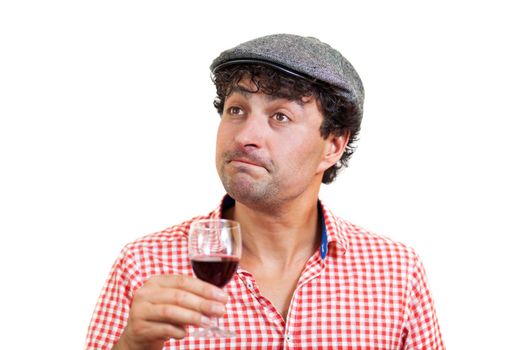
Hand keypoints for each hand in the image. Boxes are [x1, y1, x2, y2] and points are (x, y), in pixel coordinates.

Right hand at [112, 275, 228, 349]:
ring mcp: (140, 310)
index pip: (183, 281)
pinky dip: (178, 332)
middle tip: (221, 310)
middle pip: (179, 296)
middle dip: (203, 303)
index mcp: (157, 281)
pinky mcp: (139, 327)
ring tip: (209, 322)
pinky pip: (164, 329)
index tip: (223, 297)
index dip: (205, 288)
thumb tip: (217, 301)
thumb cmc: (160, 316)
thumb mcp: (172, 302)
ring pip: (171, 311)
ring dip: (193, 317)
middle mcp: (146, 293)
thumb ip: (190, 298)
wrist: (136, 336)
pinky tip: (185, 334)